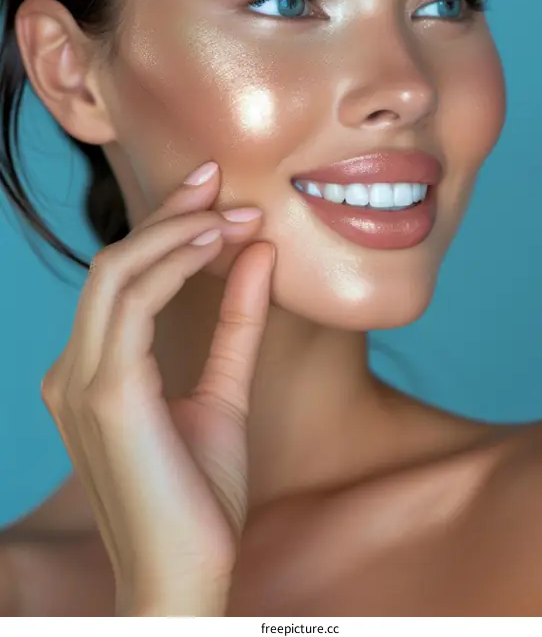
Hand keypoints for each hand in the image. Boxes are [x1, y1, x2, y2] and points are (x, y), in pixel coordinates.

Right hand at [41, 162, 273, 615]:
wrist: (187, 578)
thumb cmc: (199, 497)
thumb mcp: (225, 393)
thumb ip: (237, 324)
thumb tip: (258, 254)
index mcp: (91, 373)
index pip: (122, 278)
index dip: (165, 226)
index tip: (215, 193)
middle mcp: (71, 371)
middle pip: (113, 261)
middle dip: (168, 212)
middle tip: (220, 177)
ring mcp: (80, 381)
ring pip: (116, 270)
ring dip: (176, 230)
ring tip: (234, 212)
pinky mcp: (105, 394)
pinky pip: (133, 302)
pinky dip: (174, 262)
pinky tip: (218, 245)